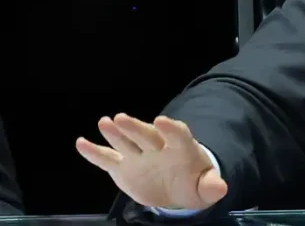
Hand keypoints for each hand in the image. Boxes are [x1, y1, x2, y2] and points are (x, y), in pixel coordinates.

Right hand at [76, 114, 226, 210]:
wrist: (178, 187)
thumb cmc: (194, 182)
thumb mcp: (205, 187)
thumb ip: (211, 186)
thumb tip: (220, 188)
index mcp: (182, 149)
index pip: (179, 135)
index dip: (171, 128)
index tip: (162, 121)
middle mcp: (158, 148)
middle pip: (146, 135)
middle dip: (135, 127)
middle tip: (121, 118)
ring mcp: (139, 156)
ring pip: (126, 142)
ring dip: (115, 133)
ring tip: (104, 122)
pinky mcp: (123, 167)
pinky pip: (107, 159)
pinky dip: (94, 152)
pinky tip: (81, 143)